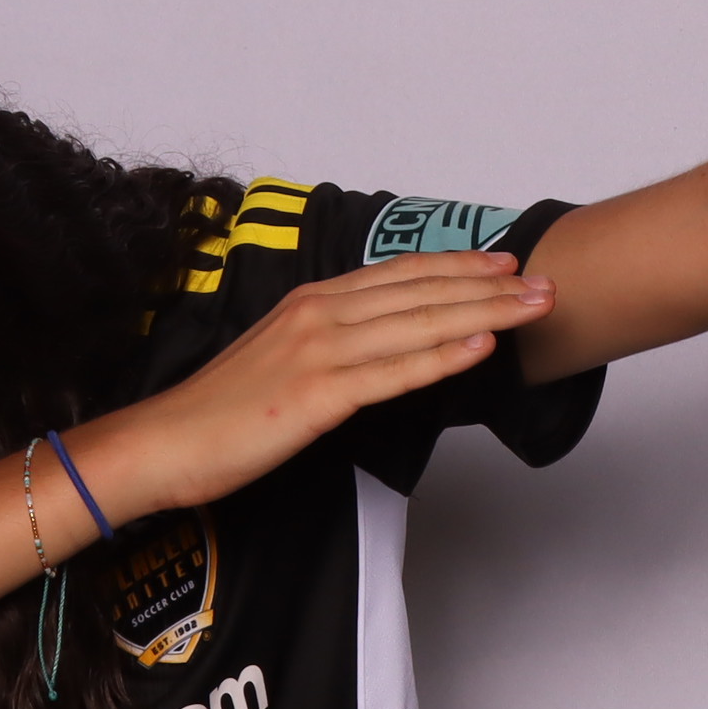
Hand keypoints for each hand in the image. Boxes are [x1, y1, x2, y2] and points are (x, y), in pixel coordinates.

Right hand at [81, 249, 553, 513]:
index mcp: (310, 303)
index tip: (504, 263)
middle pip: (421, 293)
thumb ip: (330, 344)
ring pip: (418, 324)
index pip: (399, 275)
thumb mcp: (282, 361)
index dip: (456, 266)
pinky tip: (481, 347)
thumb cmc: (220, 413)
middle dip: (489, 286)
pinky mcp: (315, 396)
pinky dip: (441, 357)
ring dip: (484, 312)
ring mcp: (318, 353)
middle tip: (544, 282)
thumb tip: (376, 344)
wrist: (162, 445)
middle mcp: (318, 315)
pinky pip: (391, 373)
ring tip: (533, 307)